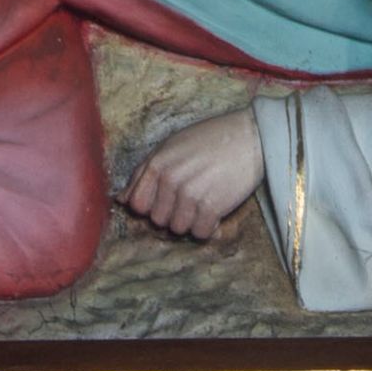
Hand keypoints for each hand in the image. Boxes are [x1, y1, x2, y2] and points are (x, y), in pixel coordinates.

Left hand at [124, 107, 268, 241]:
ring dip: (191, 221)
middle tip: (190, 197)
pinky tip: (215, 208)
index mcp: (157, 164)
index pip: (137, 205)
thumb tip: (121, 200)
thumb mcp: (171, 146)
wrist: (250, 136)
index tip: (165, 199)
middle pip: (158, 220)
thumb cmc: (209, 139)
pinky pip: (201, 233)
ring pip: (178, 229)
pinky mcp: (212, 207)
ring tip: (203, 201)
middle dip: (171, 213)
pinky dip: (209, 226)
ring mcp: (191, 195)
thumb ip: (144, 173)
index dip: (150, 205)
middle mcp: (170, 180)